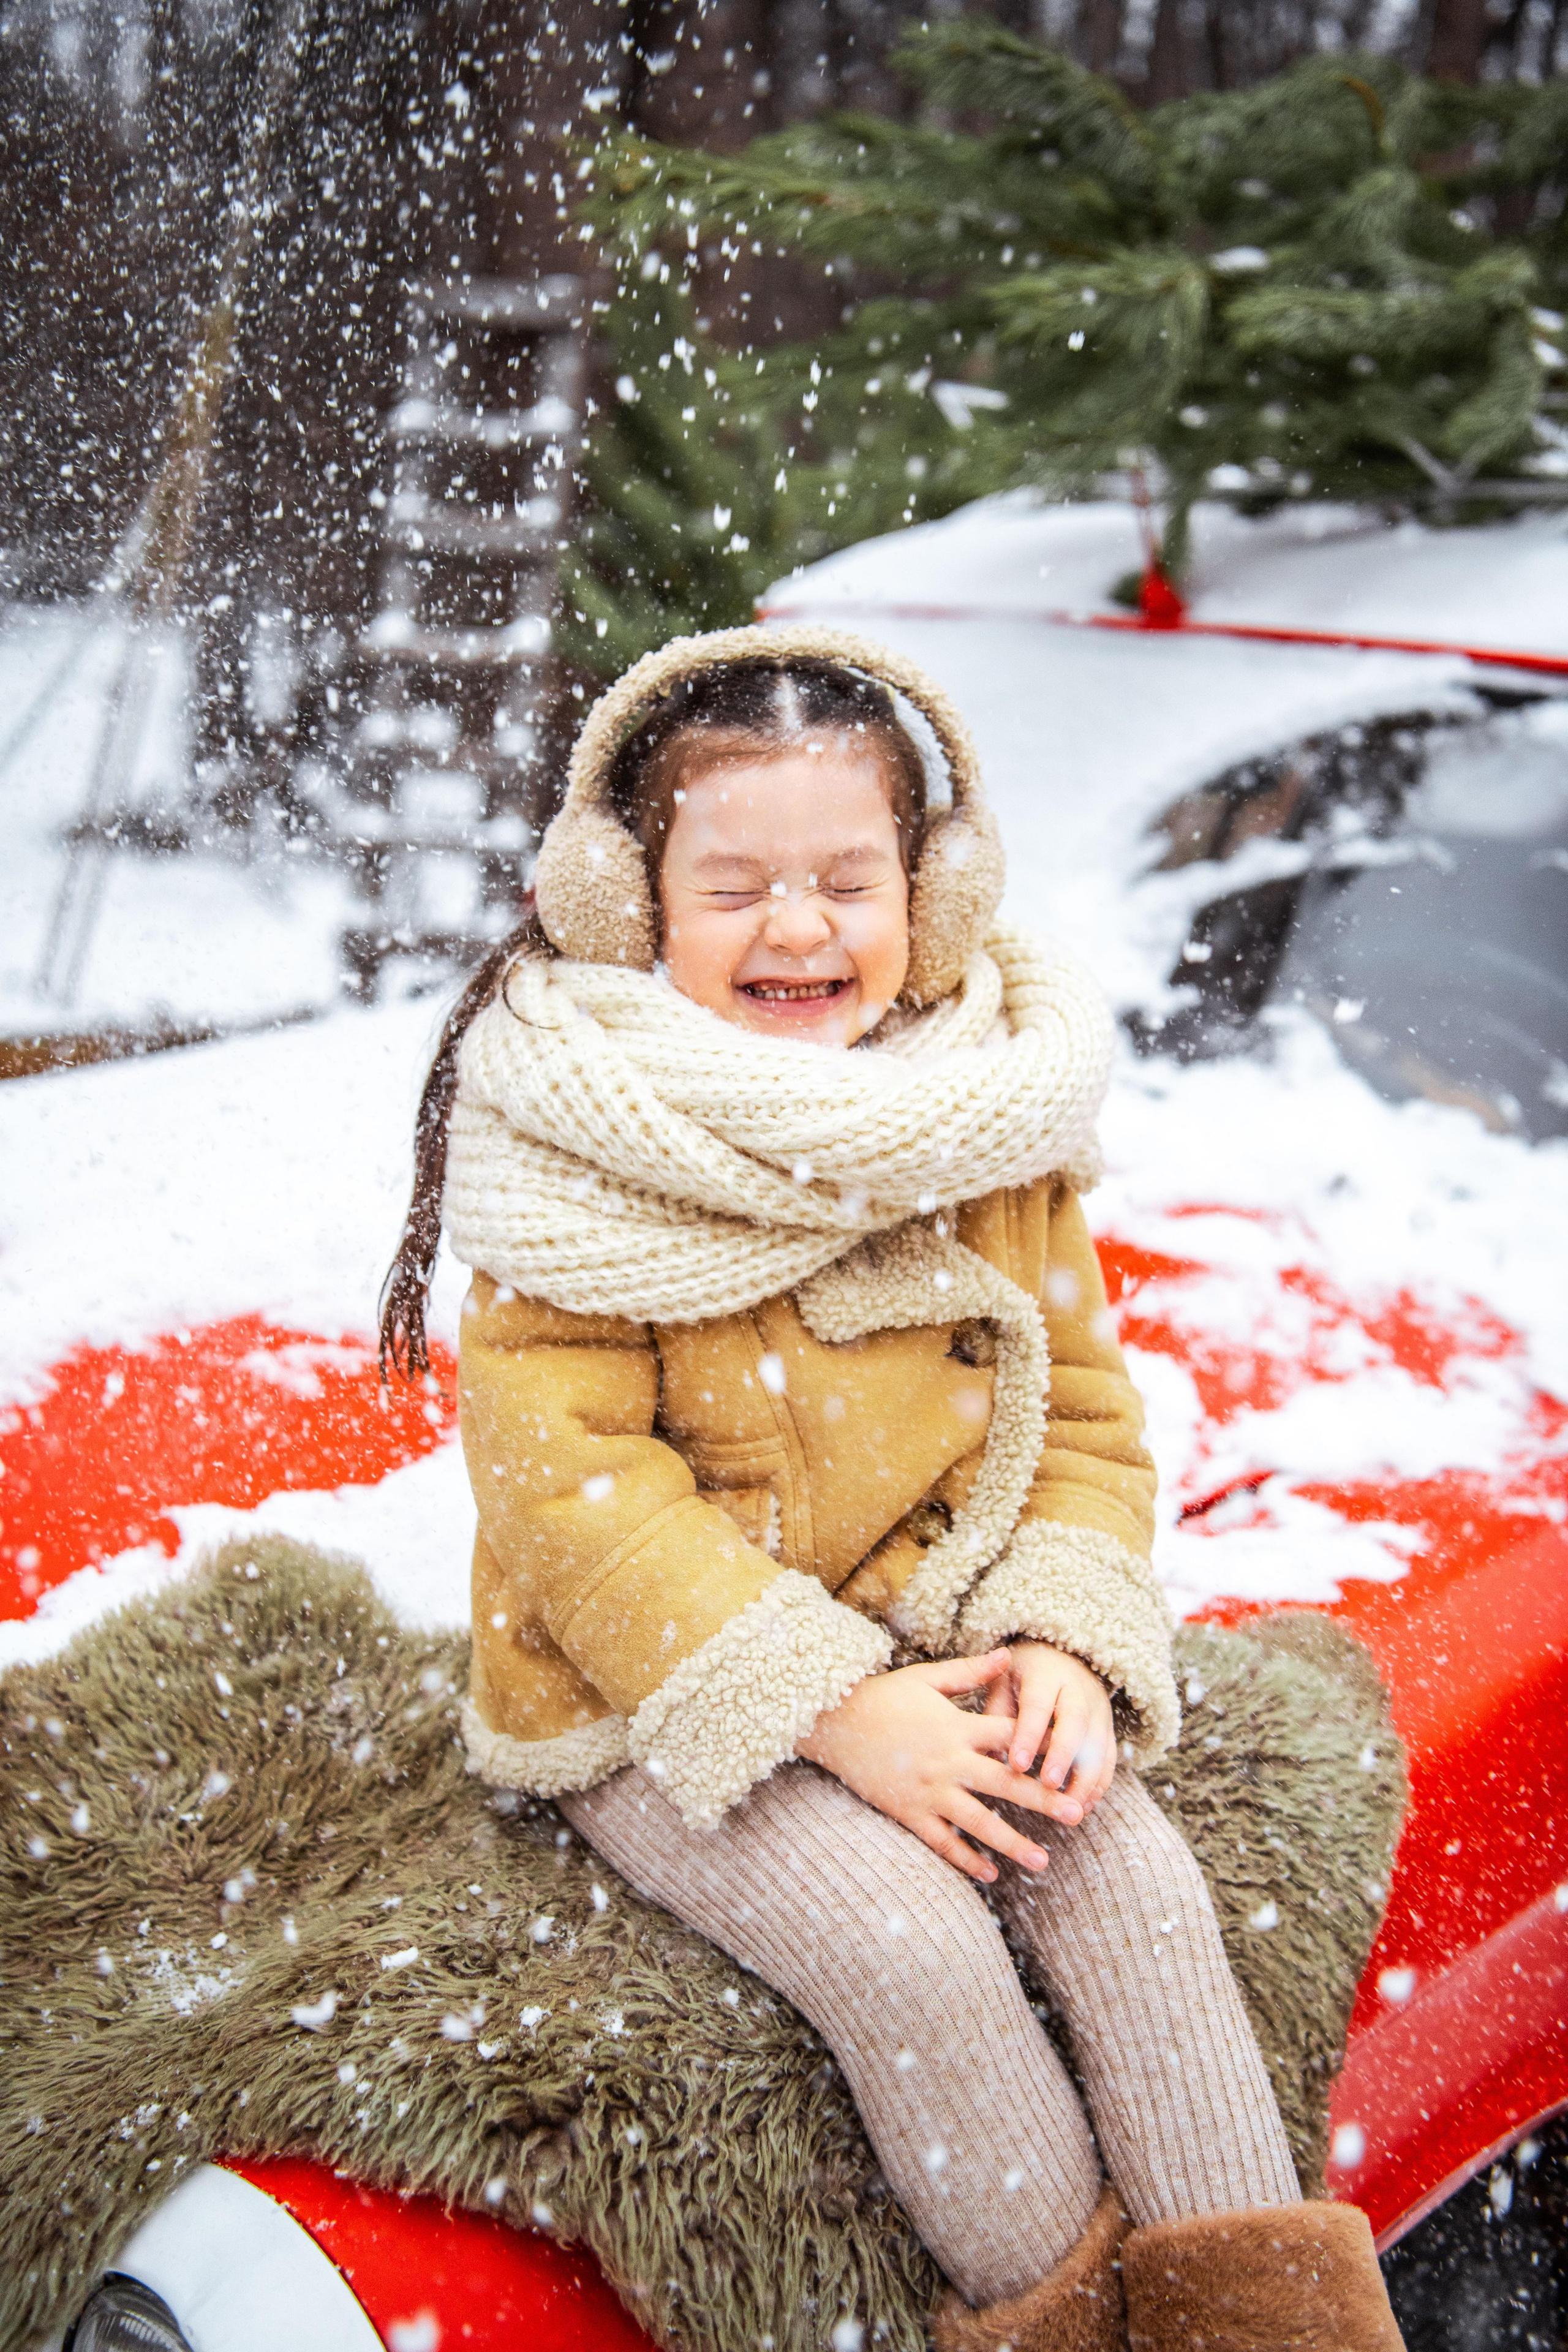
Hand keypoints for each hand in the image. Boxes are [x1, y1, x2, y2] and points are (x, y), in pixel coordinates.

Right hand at [796, 1651, 1084, 1884]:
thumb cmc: (885, 1696)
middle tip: (1076, 1814)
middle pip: (1004, 1785)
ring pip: (978, 1823)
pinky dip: (966, 1860)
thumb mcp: (928, 1678)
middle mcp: (947, 1762)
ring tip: (1043, 1861)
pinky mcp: (909, 1812)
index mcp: (956, 1726)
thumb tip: (1009, 1655)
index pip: (1009, 1737)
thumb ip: (971, 1671)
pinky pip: (942, 1842)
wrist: (834, 1722)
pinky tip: (990, 1874)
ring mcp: (928, 1791)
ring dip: (1013, 1843)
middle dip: (1043, 1800)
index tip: (1075, 1756)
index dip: (1042, 1745)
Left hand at [985, 1642, 1116, 1814]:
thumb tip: (984, 1757)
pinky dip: (1099, 1783)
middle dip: (1063, 1755)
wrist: (1061, 1657)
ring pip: (1098, 1742)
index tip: (1016, 1764)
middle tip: (1049, 1786)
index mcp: (1045, 1673)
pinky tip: (1085, 1805)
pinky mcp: (1108, 1727)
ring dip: (1086, 1777)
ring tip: (1070, 1806)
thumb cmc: (1021, 1675)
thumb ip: (995, 1714)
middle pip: (1075, 1720)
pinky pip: (1109, 1757)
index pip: (1038, 1704)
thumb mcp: (1002, 1681)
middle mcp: (1077, 1688)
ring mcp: (1098, 1708)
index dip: (1029, 1734)